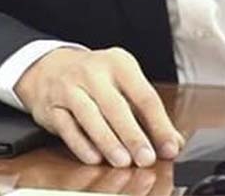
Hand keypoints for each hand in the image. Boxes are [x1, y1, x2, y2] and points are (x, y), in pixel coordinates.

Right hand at [16, 46, 184, 167]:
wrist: (51, 68)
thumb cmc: (96, 79)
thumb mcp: (124, 85)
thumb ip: (148, 114)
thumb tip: (173, 142)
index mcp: (119, 63)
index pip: (144, 95)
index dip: (159, 124)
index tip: (169, 147)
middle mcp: (94, 71)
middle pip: (116, 106)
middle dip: (133, 135)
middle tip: (146, 158)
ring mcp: (70, 87)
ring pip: (90, 116)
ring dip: (108, 141)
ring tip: (123, 161)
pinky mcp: (52, 106)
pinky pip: (67, 127)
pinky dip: (81, 144)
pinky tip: (95, 158)